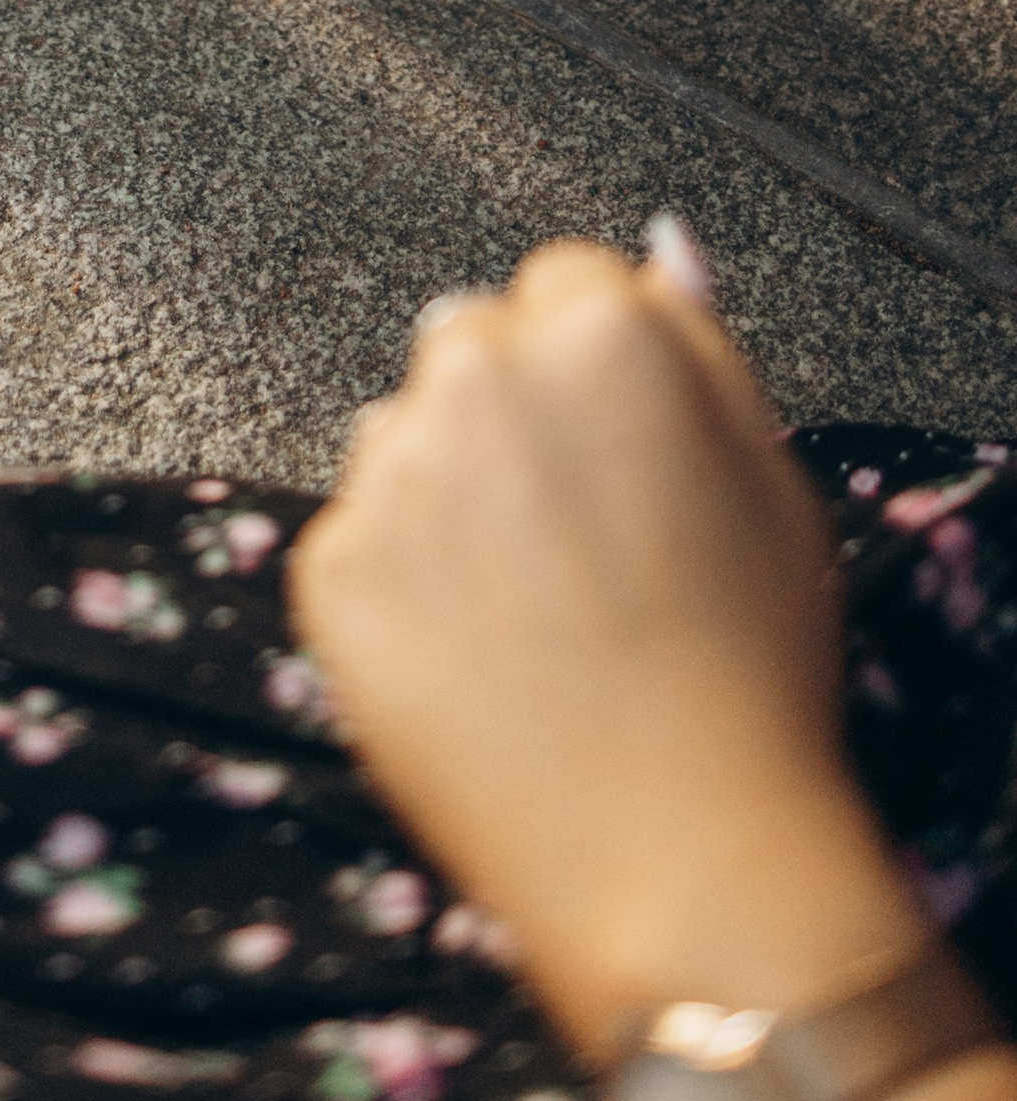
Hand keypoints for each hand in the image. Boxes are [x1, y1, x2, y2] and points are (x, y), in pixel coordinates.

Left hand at [288, 242, 928, 1061]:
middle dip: (509, 416)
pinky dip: (398, 589)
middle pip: (468, 347)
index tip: (624, 455)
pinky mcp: (327, 566)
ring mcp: (389, 470)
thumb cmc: (746, 675)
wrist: (678, 857)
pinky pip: (356, 541)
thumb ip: (699, 338)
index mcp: (598, 332)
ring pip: (403, 439)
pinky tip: (476, 660)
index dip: (602, 379)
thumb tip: (659, 243)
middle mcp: (473, 372)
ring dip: (444, 494)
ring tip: (532, 615)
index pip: (565, 287)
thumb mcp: (772, 483)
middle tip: (579, 542)